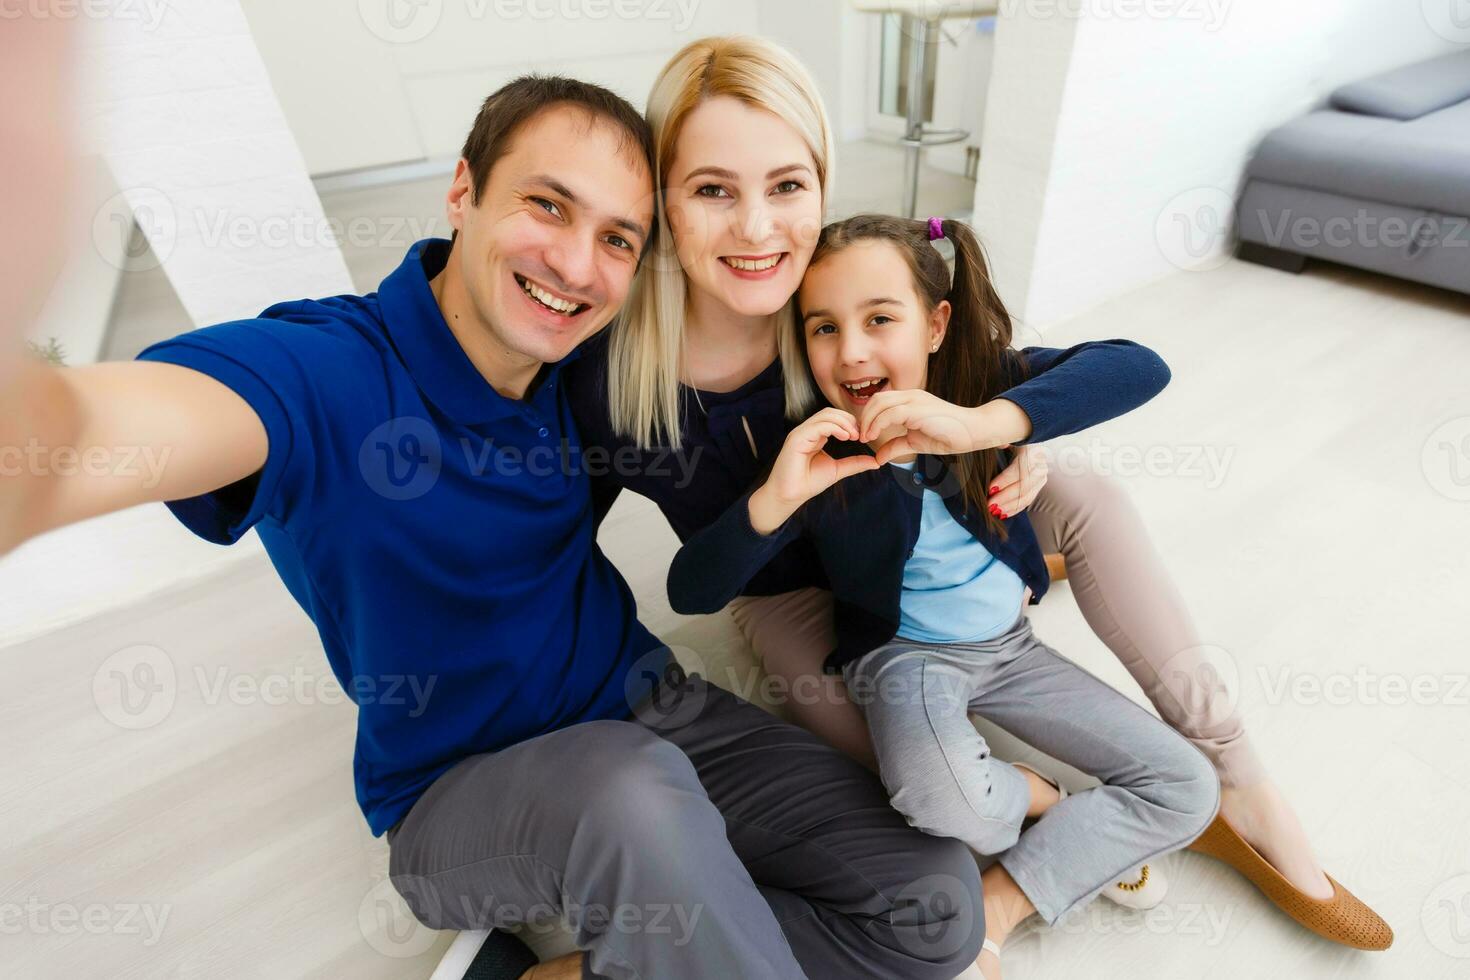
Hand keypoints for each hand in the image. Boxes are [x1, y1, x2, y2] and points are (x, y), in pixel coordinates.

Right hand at [749, 408, 877, 533]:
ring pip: (825, 415)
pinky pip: (818, 425)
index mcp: (815, 435)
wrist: (790, 495)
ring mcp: (801, 433)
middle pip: (830, 412)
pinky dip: (834, 428)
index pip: (834, 417)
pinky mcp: (796, 438)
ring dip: (844, 423)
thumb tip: (876, 461)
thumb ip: (855, 463)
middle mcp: (807, 431)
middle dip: (849, 420)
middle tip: (860, 434)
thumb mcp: (838, 470)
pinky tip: (845, 437)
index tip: (861, 435)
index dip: (850, 422)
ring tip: (854, 435)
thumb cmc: (808, 482)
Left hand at [859, 390, 1028, 465]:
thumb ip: (896, 447)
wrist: (973, 432)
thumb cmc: (948, 436)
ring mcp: (914, 399)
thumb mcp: (915, 443)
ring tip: (865, 438)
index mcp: (910, 400)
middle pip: (876, 399)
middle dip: (864, 417)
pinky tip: (874, 437)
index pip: (880, 401)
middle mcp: (910, 395)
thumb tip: (877, 458)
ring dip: (868, 421)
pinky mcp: (918, 408)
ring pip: (880, 403)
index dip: (868, 416)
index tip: (863, 434)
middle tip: (860, 436)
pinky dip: (877, 425)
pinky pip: (890, 413)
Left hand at [985, 443, 1048, 518]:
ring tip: (993, 511)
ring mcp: (1041, 478)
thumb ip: (1002, 439)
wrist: (1028, 438)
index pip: (1020, 470)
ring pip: (1027, 496)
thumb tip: (1000, 443)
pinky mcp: (1038, 487)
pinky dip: (1014, 509)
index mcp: (1033, 452)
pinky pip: (1027, 501)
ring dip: (1009, 506)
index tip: (990, 489)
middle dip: (1005, 497)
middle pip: (1024, 486)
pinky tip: (1002, 514)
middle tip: (989, 505)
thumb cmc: (1013, 438)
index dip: (1005, 481)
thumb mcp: (1008, 436)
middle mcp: (1040, 466)